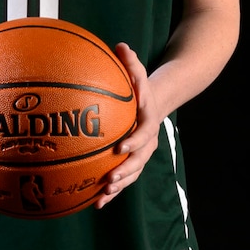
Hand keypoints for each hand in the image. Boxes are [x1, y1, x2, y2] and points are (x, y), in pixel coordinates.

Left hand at [95, 43, 161, 208]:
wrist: (155, 104)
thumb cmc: (140, 87)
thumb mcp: (139, 73)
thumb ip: (131, 62)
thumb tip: (120, 44)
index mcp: (148, 123)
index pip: (143, 135)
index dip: (134, 143)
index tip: (120, 147)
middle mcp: (147, 143)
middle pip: (138, 162)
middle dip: (124, 172)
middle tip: (110, 180)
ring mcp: (140, 155)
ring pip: (130, 175)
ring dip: (118, 188)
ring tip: (102, 197)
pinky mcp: (130, 163)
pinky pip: (122, 180)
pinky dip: (111, 193)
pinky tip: (94, 204)